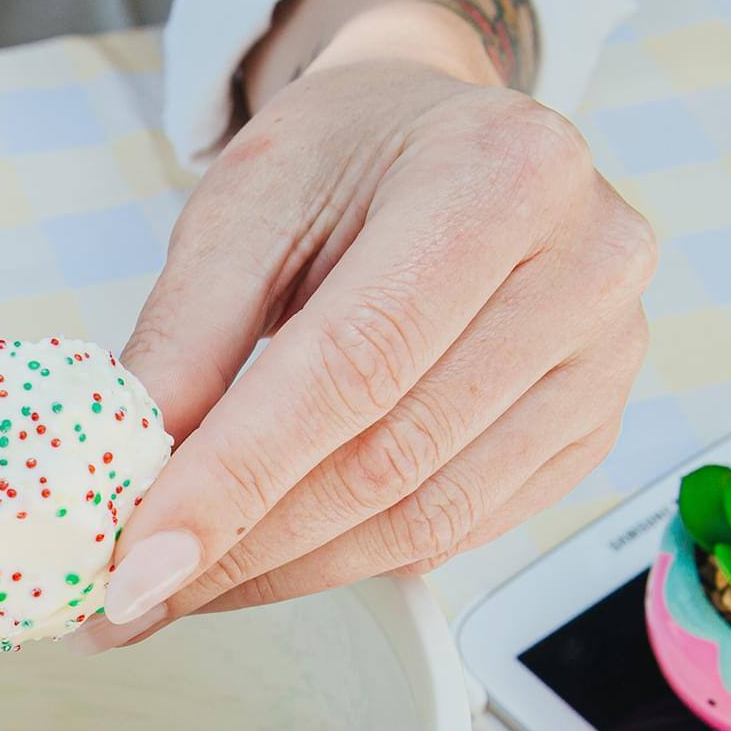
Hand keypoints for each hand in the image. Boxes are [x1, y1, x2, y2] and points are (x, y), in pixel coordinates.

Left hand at [86, 51, 653, 645]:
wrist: (442, 138)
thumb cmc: (347, 156)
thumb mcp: (243, 206)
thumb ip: (185, 340)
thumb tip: (126, 479)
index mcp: (502, 174)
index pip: (352, 366)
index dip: (236, 479)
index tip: (139, 563)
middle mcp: (584, 266)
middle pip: (390, 459)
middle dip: (244, 546)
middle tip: (133, 592)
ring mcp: (605, 358)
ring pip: (426, 518)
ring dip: (289, 571)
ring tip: (188, 583)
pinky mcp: (591, 428)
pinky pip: (461, 531)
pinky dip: (353, 558)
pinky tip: (278, 554)